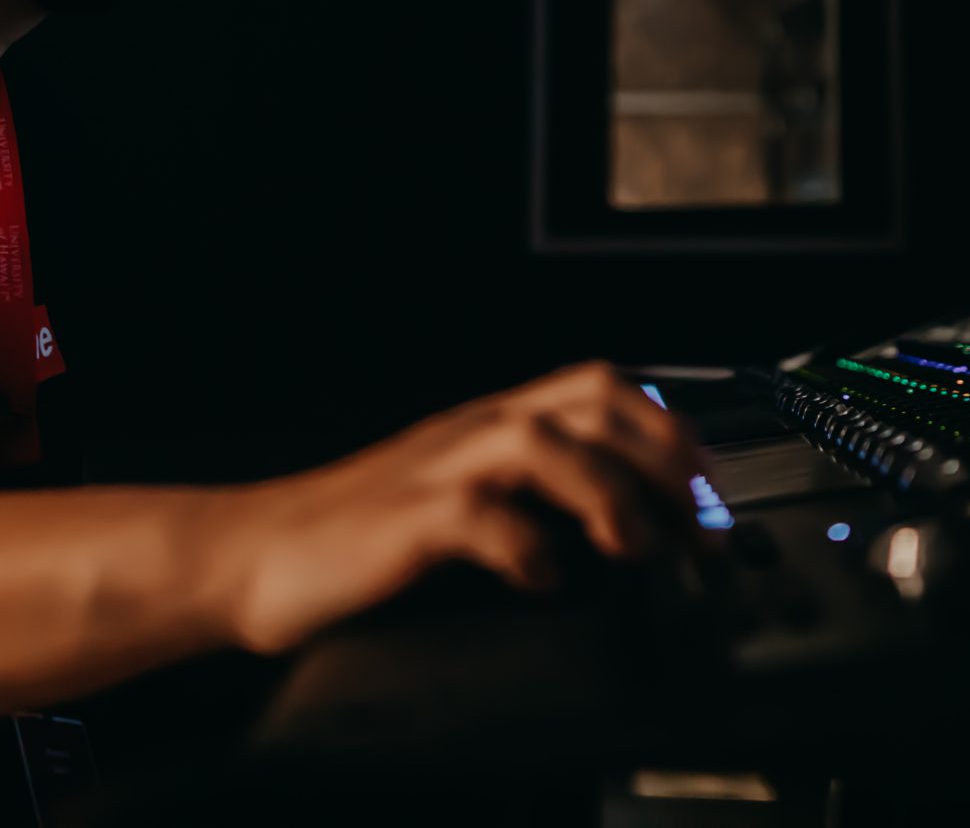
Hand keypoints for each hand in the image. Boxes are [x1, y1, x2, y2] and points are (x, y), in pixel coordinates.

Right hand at [214, 361, 712, 654]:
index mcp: (491, 421)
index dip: (671, 427)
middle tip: (698, 520)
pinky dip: (526, 549)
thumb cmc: (359, 535)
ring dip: (606, 492)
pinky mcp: (403, 520)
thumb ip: (529, 493)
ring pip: (543, 440)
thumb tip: (626, 522)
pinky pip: (477, 517)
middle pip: (592, 399)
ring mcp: (436, 469)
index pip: (602, 387)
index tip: (712, 484)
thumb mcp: (460, 495)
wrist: (256, 553)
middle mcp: (472, 431)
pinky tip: (542, 581)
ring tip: (634, 547)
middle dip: (663, 454)